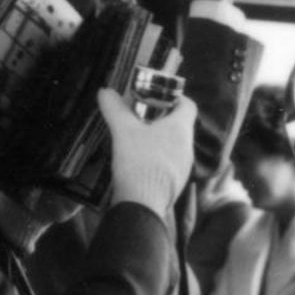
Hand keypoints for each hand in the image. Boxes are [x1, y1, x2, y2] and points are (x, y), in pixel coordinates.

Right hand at [98, 88, 195, 221]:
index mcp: (181, 129)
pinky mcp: (176, 183)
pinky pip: (169, 164)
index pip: (188, 105)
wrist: (143, 203)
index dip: (176, 98)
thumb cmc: (139, 161)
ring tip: (138, 139)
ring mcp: (184, 167)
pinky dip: (157, 158)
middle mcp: (187, 146)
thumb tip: (105, 91)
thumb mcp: (123, 131)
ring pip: (175, 146)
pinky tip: (139, 162)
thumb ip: (115, 109)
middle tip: (142, 116)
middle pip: (180, 125)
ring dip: (160, 140)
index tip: (160, 97)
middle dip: (162, 119)